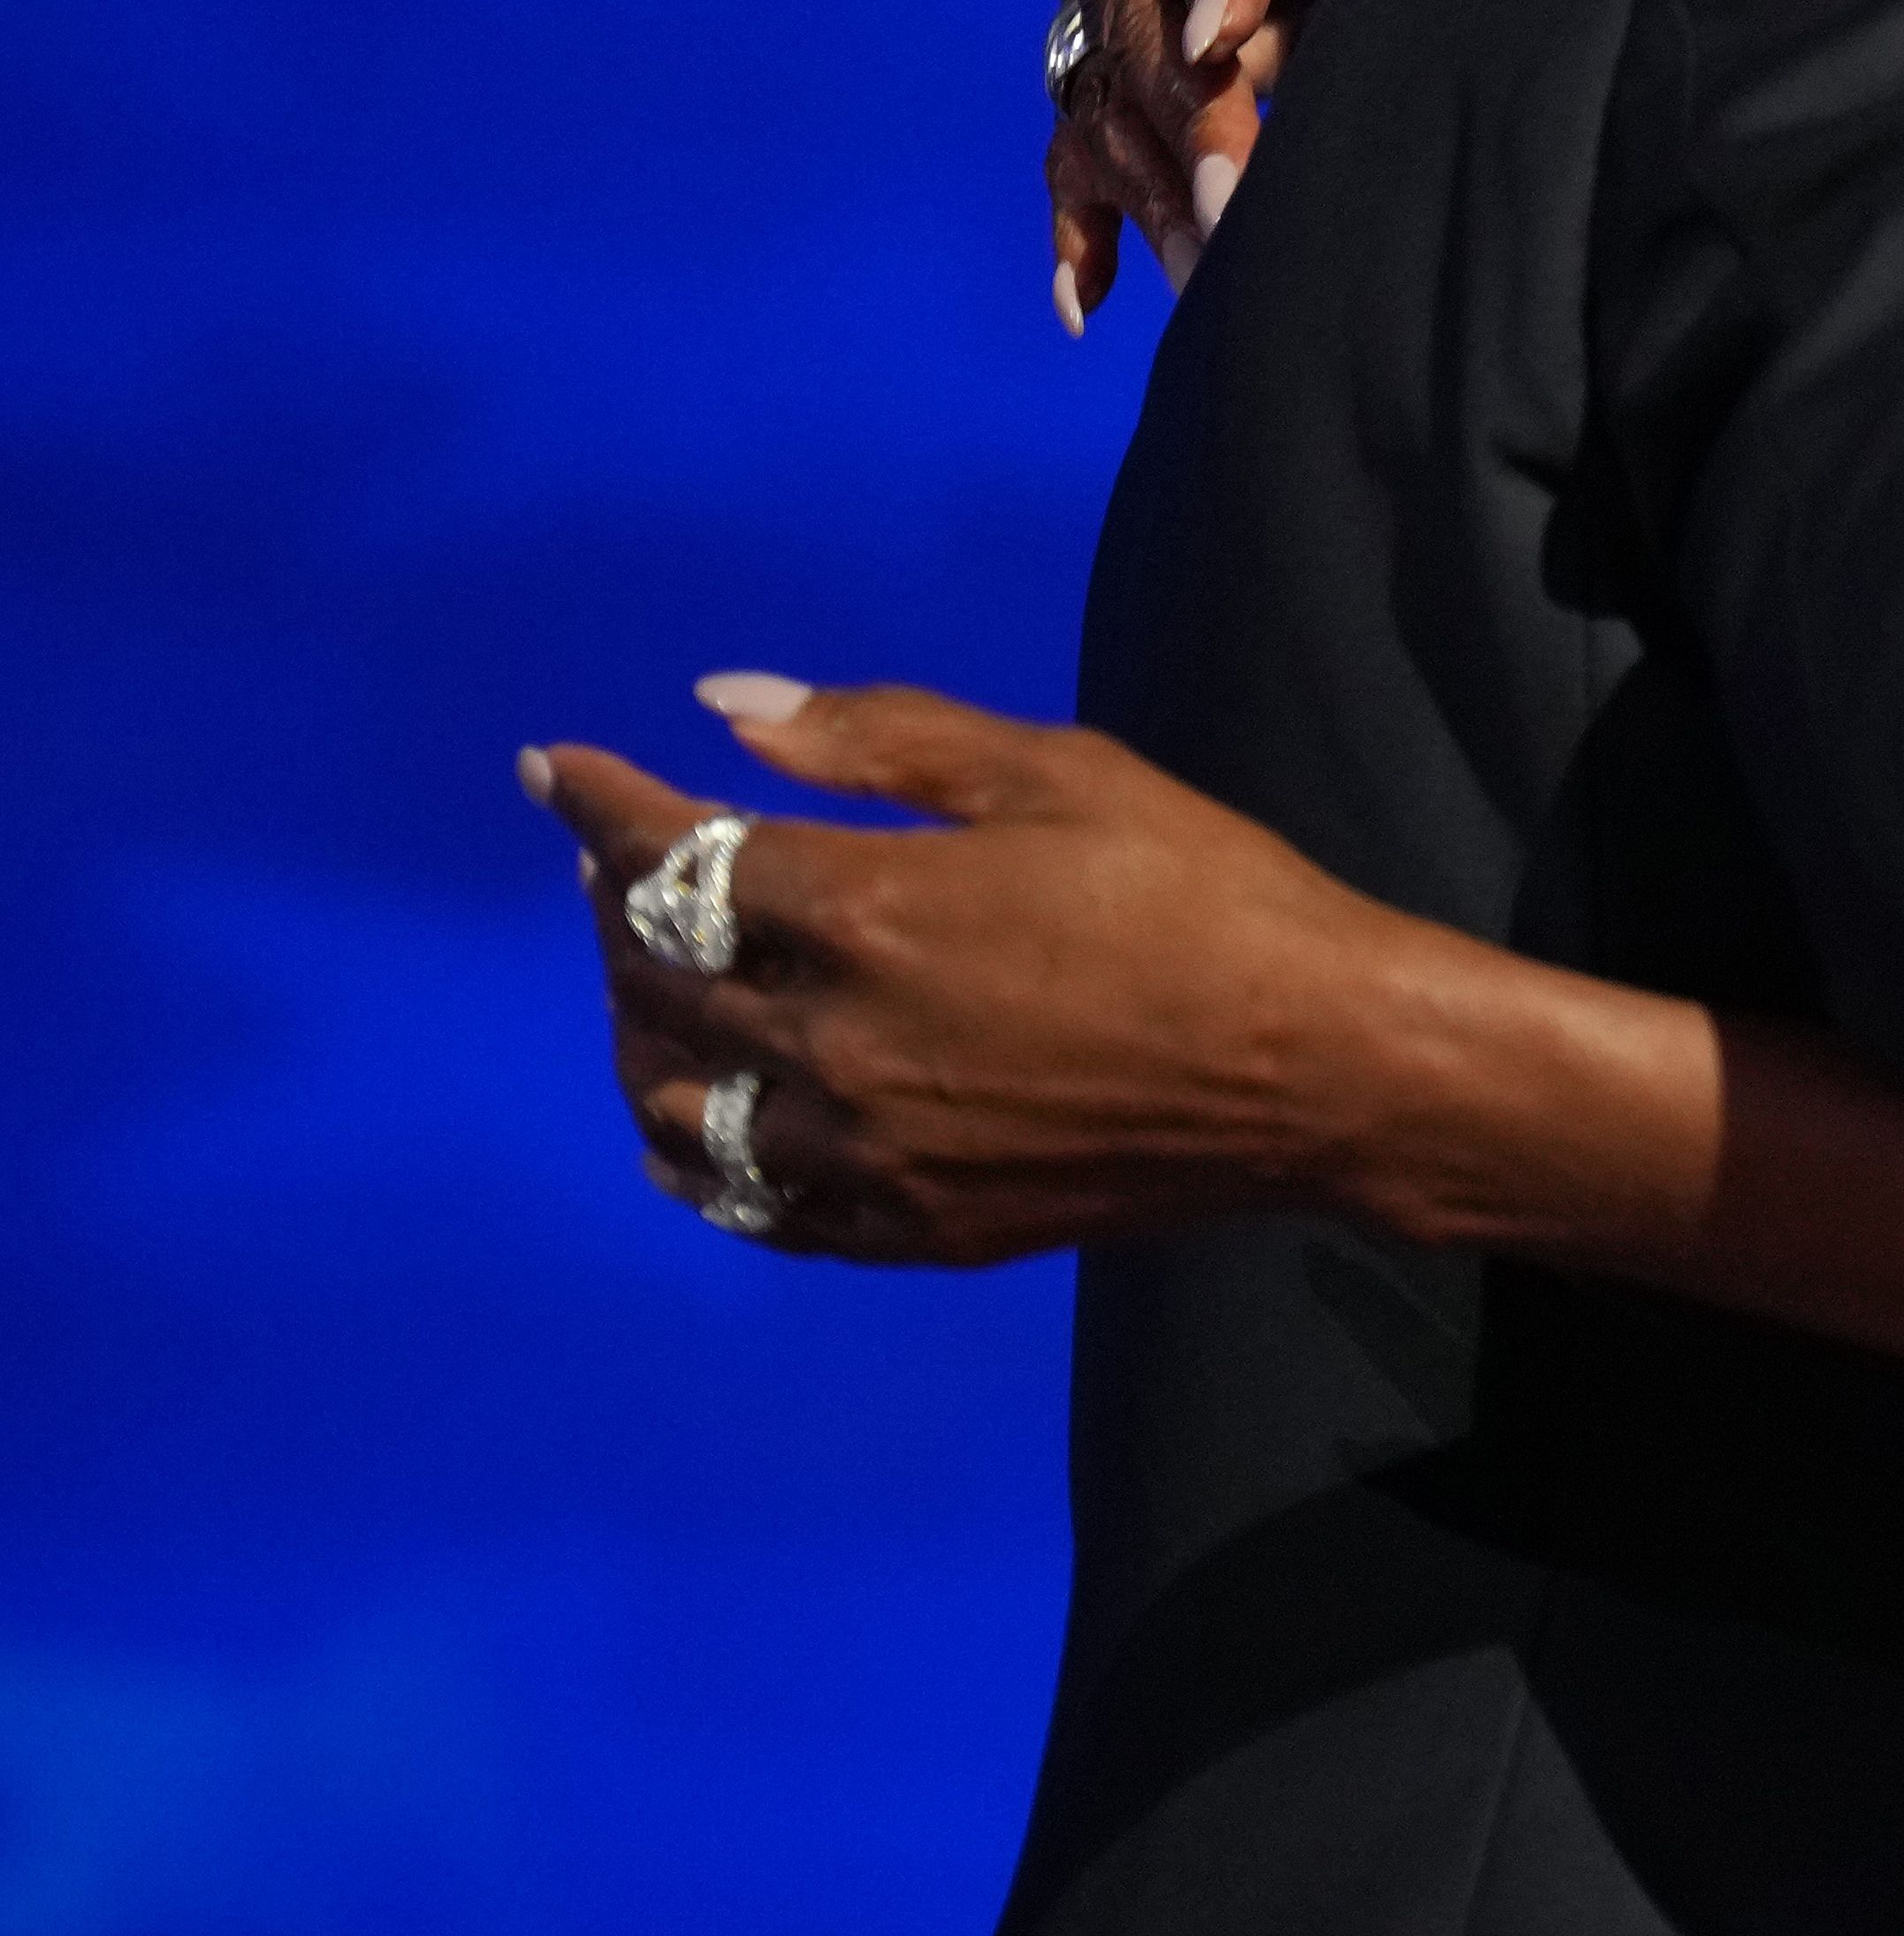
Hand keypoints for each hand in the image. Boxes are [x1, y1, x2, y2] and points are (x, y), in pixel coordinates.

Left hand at [524, 676, 1424, 1263]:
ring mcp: (863, 1148)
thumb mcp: (1061, 774)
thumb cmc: (1208, 897)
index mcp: (868, 911)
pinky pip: (746, 1203)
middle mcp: (834, 1039)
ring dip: (637, 1028)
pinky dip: (692, 1152)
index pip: (674, 852)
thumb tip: (722, 709)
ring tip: (650, 985)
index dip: (598, 803)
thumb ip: (882, 739)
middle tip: (616, 863)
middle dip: (614, 903)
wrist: (1320, 1072)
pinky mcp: (905, 1225)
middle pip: (654, 973)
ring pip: (676, 1097)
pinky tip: (693, 1118)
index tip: (551, 768)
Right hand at [1050, 0, 1453, 332]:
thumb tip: (1281, 56)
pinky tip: (1092, 299)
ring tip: (1211, 267)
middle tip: (1231, 203)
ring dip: (1149, 180)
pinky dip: (1084, 218)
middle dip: (1186, 106)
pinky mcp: (1100, 40)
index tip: (1220, 45)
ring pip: (1103, 76)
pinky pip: (1073, 133)